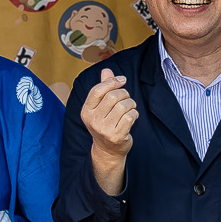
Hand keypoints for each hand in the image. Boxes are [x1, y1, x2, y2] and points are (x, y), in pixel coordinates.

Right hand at [82, 68, 138, 194]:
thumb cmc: (105, 124)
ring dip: (131, 104)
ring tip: (130, 108)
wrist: (108, 151)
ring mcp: (104, 129)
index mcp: (86, 111)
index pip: (98, 90)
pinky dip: (134, 114)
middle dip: (124, 93)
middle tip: (127, 97)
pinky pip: (130, 117)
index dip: (112, 82)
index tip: (122, 80)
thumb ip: (103, 88)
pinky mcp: (116, 136)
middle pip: (113, 97)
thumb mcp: (100, 107)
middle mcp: (93, 120)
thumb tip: (106, 70)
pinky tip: (132, 117)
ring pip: (123, 106)